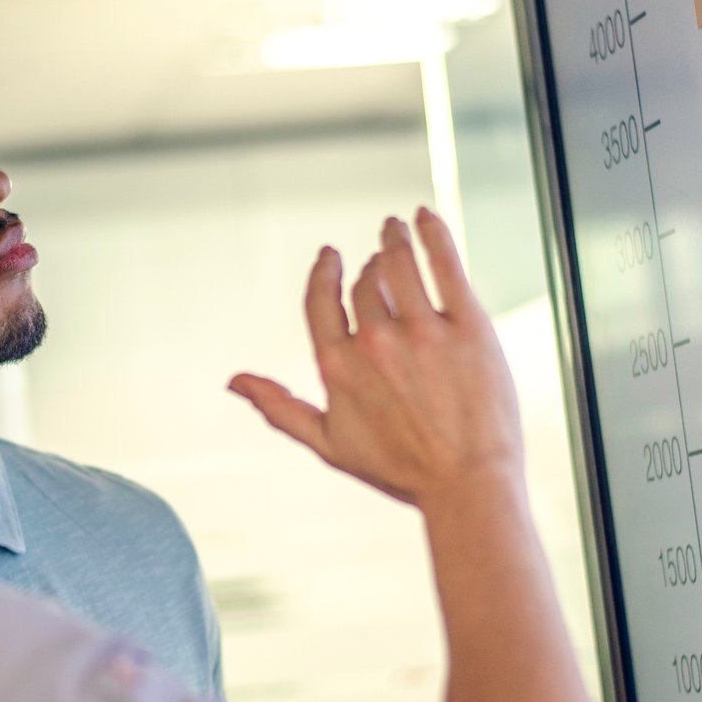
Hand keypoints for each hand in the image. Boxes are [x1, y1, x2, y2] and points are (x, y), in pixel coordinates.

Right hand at [230, 208, 522, 507]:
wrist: (468, 485)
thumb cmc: (400, 470)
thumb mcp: (329, 444)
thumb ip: (280, 408)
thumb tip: (234, 382)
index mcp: (338, 366)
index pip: (322, 299)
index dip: (326, 272)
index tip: (332, 255)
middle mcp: (375, 343)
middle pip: (368, 282)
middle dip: (372, 264)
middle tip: (381, 256)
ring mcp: (423, 331)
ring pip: (400, 263)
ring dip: (395, 238)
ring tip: (398, 226)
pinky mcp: (468, 325)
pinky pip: (445, 263)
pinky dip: (432, 232)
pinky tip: (425, 216)